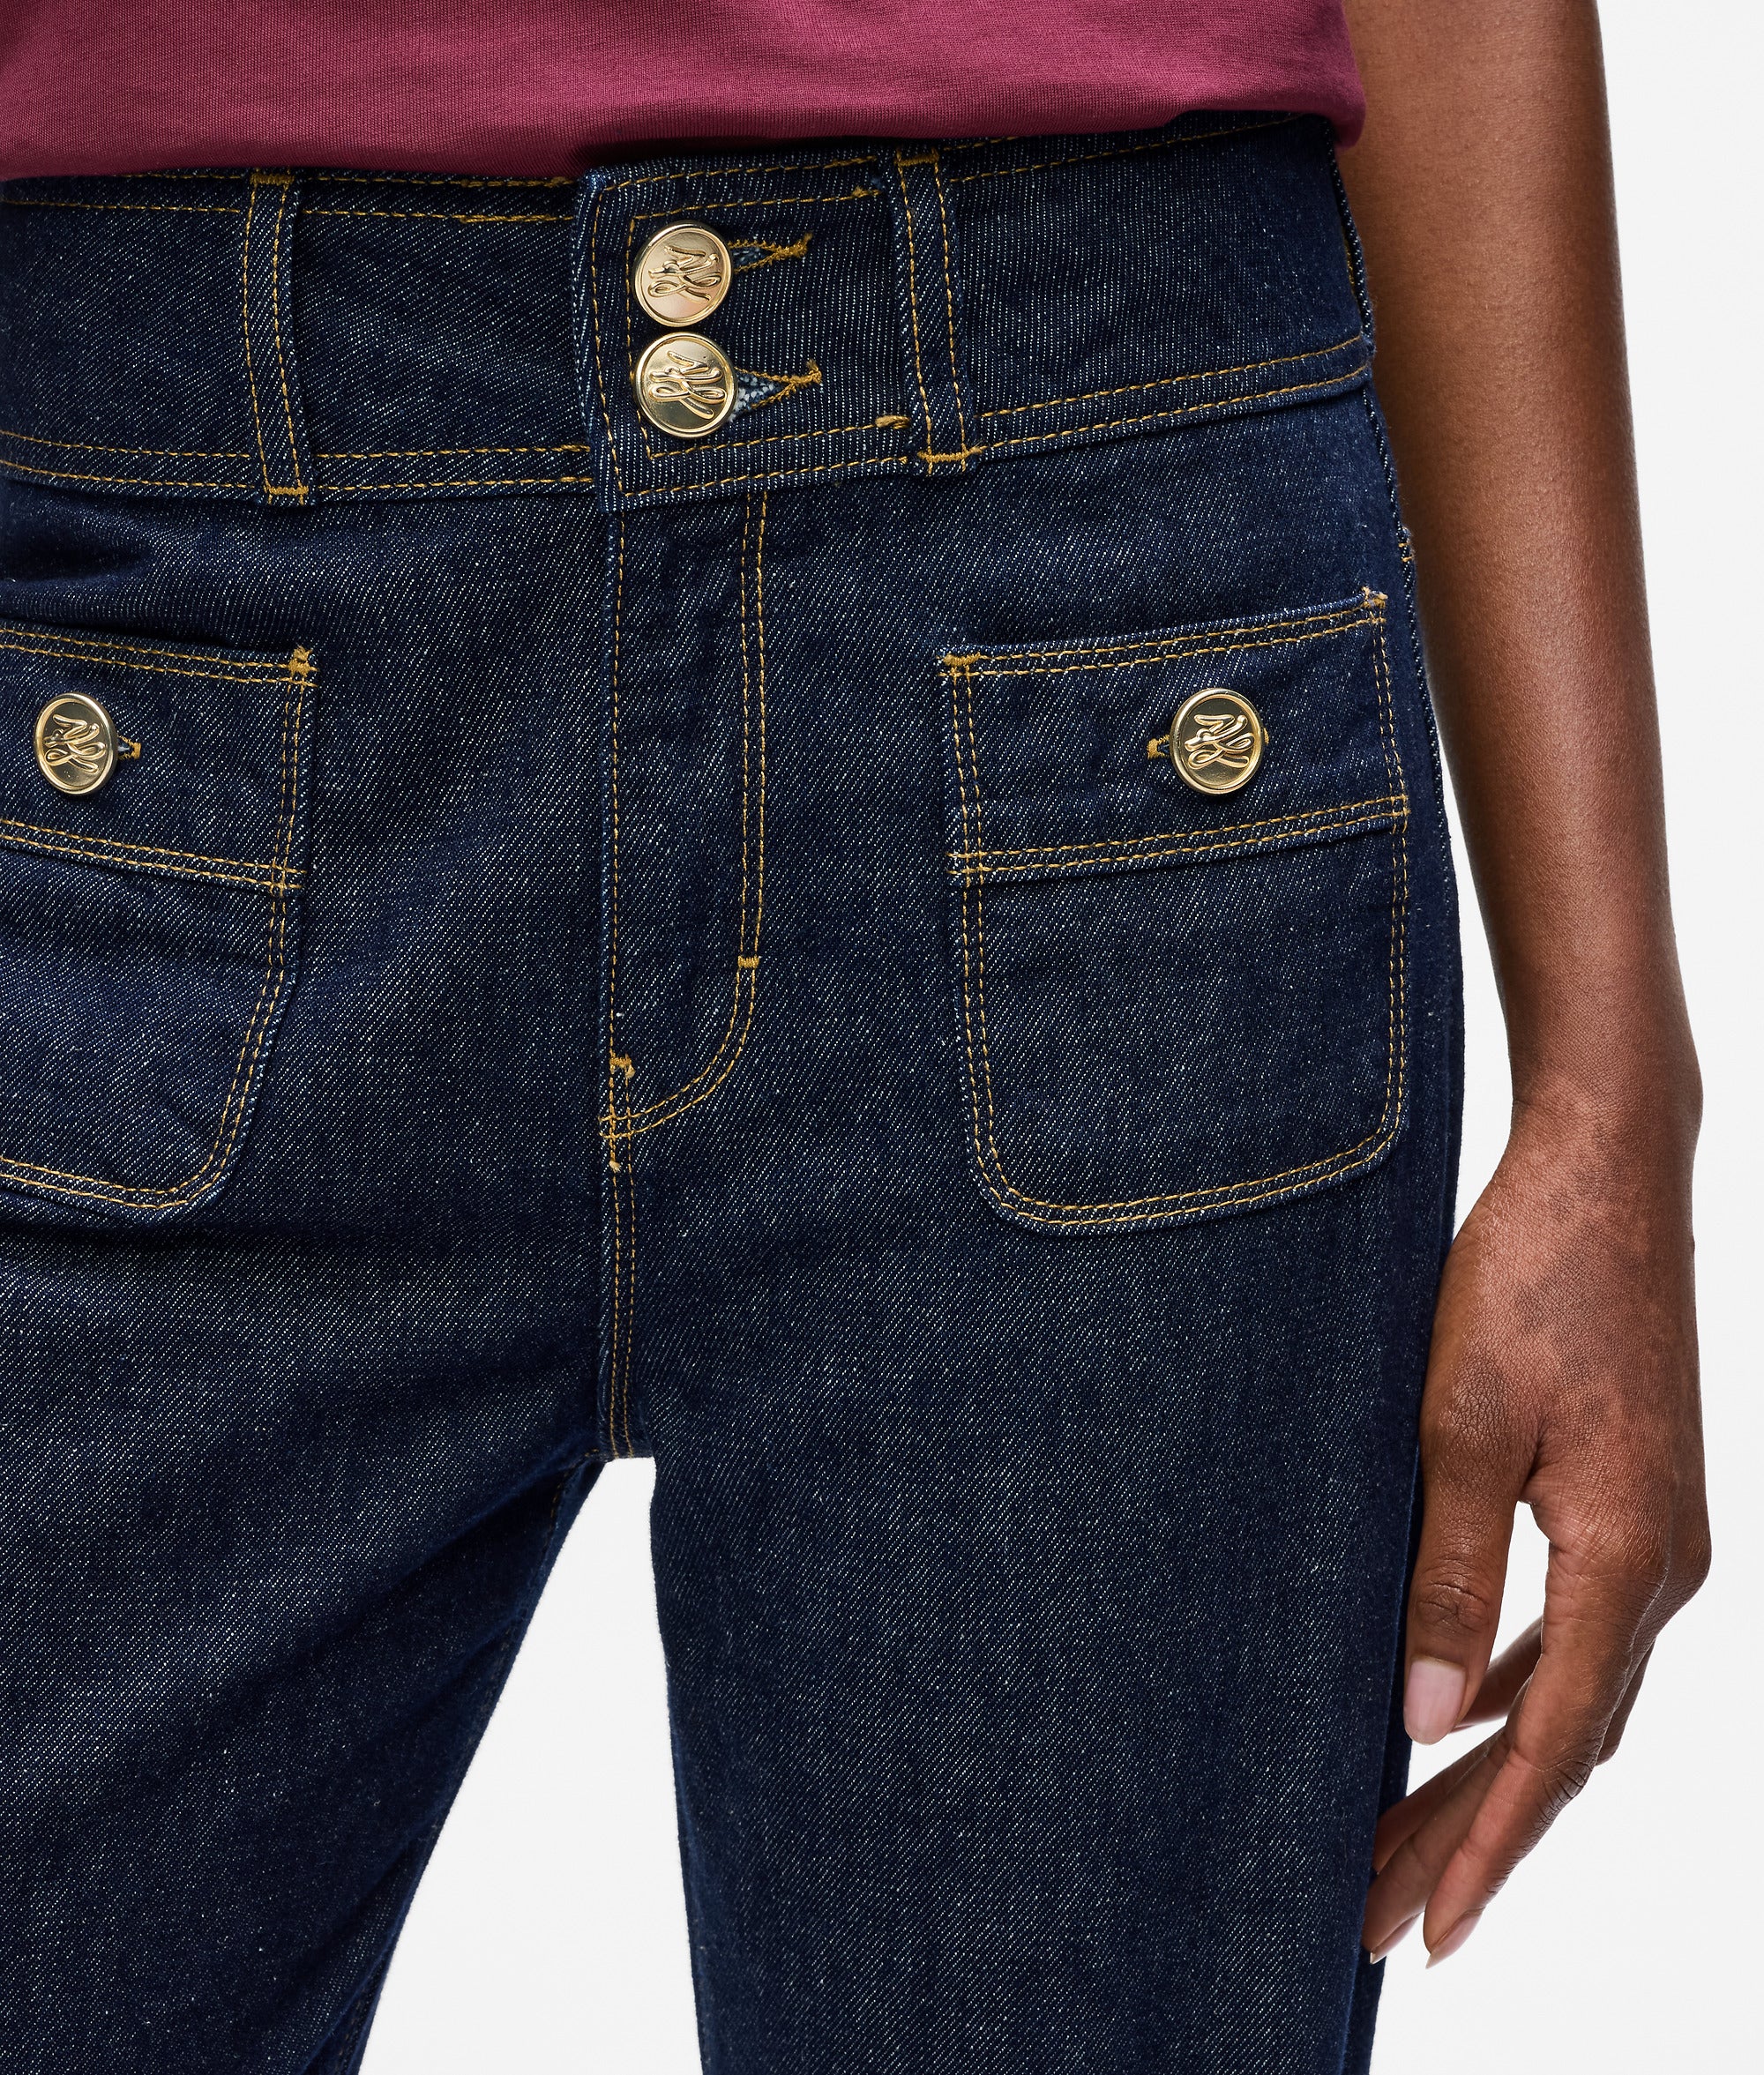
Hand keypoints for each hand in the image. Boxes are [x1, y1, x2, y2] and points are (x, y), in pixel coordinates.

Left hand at [1361, 1089, 1708, 1965]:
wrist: (1606, 1170)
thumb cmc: (1531, 1277)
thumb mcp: (1464, 1425)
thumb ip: (1447, 1575)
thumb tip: (1421, 1724)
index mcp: (1628, 1559)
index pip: (1552, 1748)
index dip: (1485, 1848)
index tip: (1424, 1931)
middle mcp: (1661, 1568)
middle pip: (1561, 1741)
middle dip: (1470, 1836)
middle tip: (1380, 1919)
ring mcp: (1656, 1536)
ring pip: (1568, 1693)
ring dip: (1487, 1770)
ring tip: (1399, 1841)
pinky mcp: (1629, 1502)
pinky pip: (1572, 1631)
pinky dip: (1512, 1688)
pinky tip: (1456, 1710)